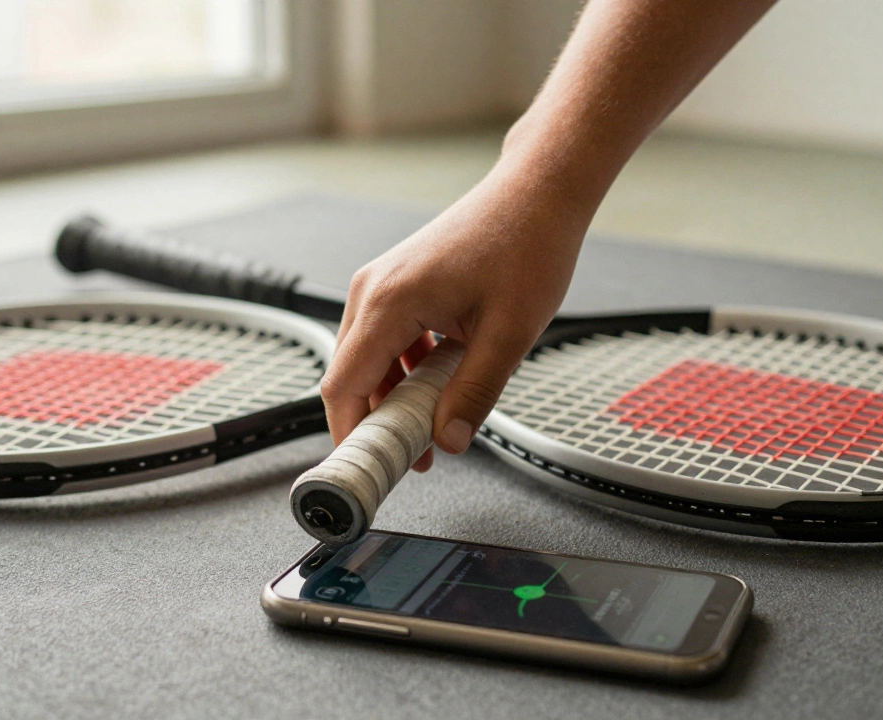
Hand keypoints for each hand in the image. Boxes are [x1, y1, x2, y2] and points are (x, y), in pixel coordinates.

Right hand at [320, 158, 594, 468]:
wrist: (537, 192)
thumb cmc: (526, 244)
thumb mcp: (509, 333)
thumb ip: (475, 392)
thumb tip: (448, 440)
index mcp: (390, 302)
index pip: (344, 387)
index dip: (350, 436)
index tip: (366, 471)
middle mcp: (373, 290)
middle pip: (349, 378)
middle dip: (375, 424)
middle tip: (410, 461)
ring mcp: (381, 284)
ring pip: (367, 362)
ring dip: (392, 399)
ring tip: (431, 429)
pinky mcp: (397, 284)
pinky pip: (384, 341)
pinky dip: (402, 372)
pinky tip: (437, 387)